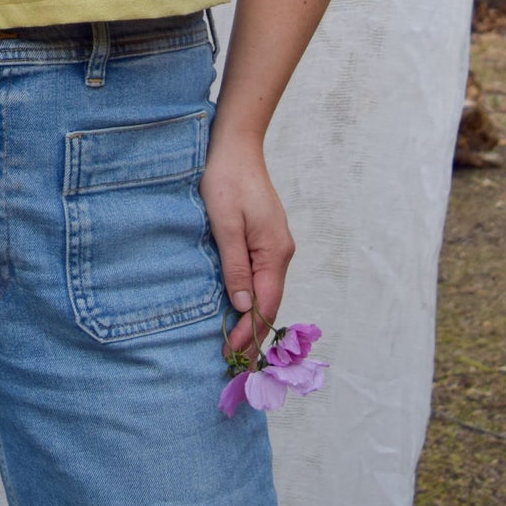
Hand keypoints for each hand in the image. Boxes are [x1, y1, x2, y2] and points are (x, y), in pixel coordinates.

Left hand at [199, 139, 294, 360]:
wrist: (235, 146)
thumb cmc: (226, 180)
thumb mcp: (225, 224)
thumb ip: (235, 266)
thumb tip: (245, 306)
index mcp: (275, 252)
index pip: (267, 304)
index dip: (250, 332)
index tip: (231, 353)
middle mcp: (280, 252)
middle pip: (270, 302)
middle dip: (253, 332)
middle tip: (232, 359)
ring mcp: (274, 245)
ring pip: (266, 291)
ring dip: (251, 316)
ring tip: (233, 341)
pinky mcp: (264, 238)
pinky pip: (260, 276)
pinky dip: (250, 296)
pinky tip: (237, 306)